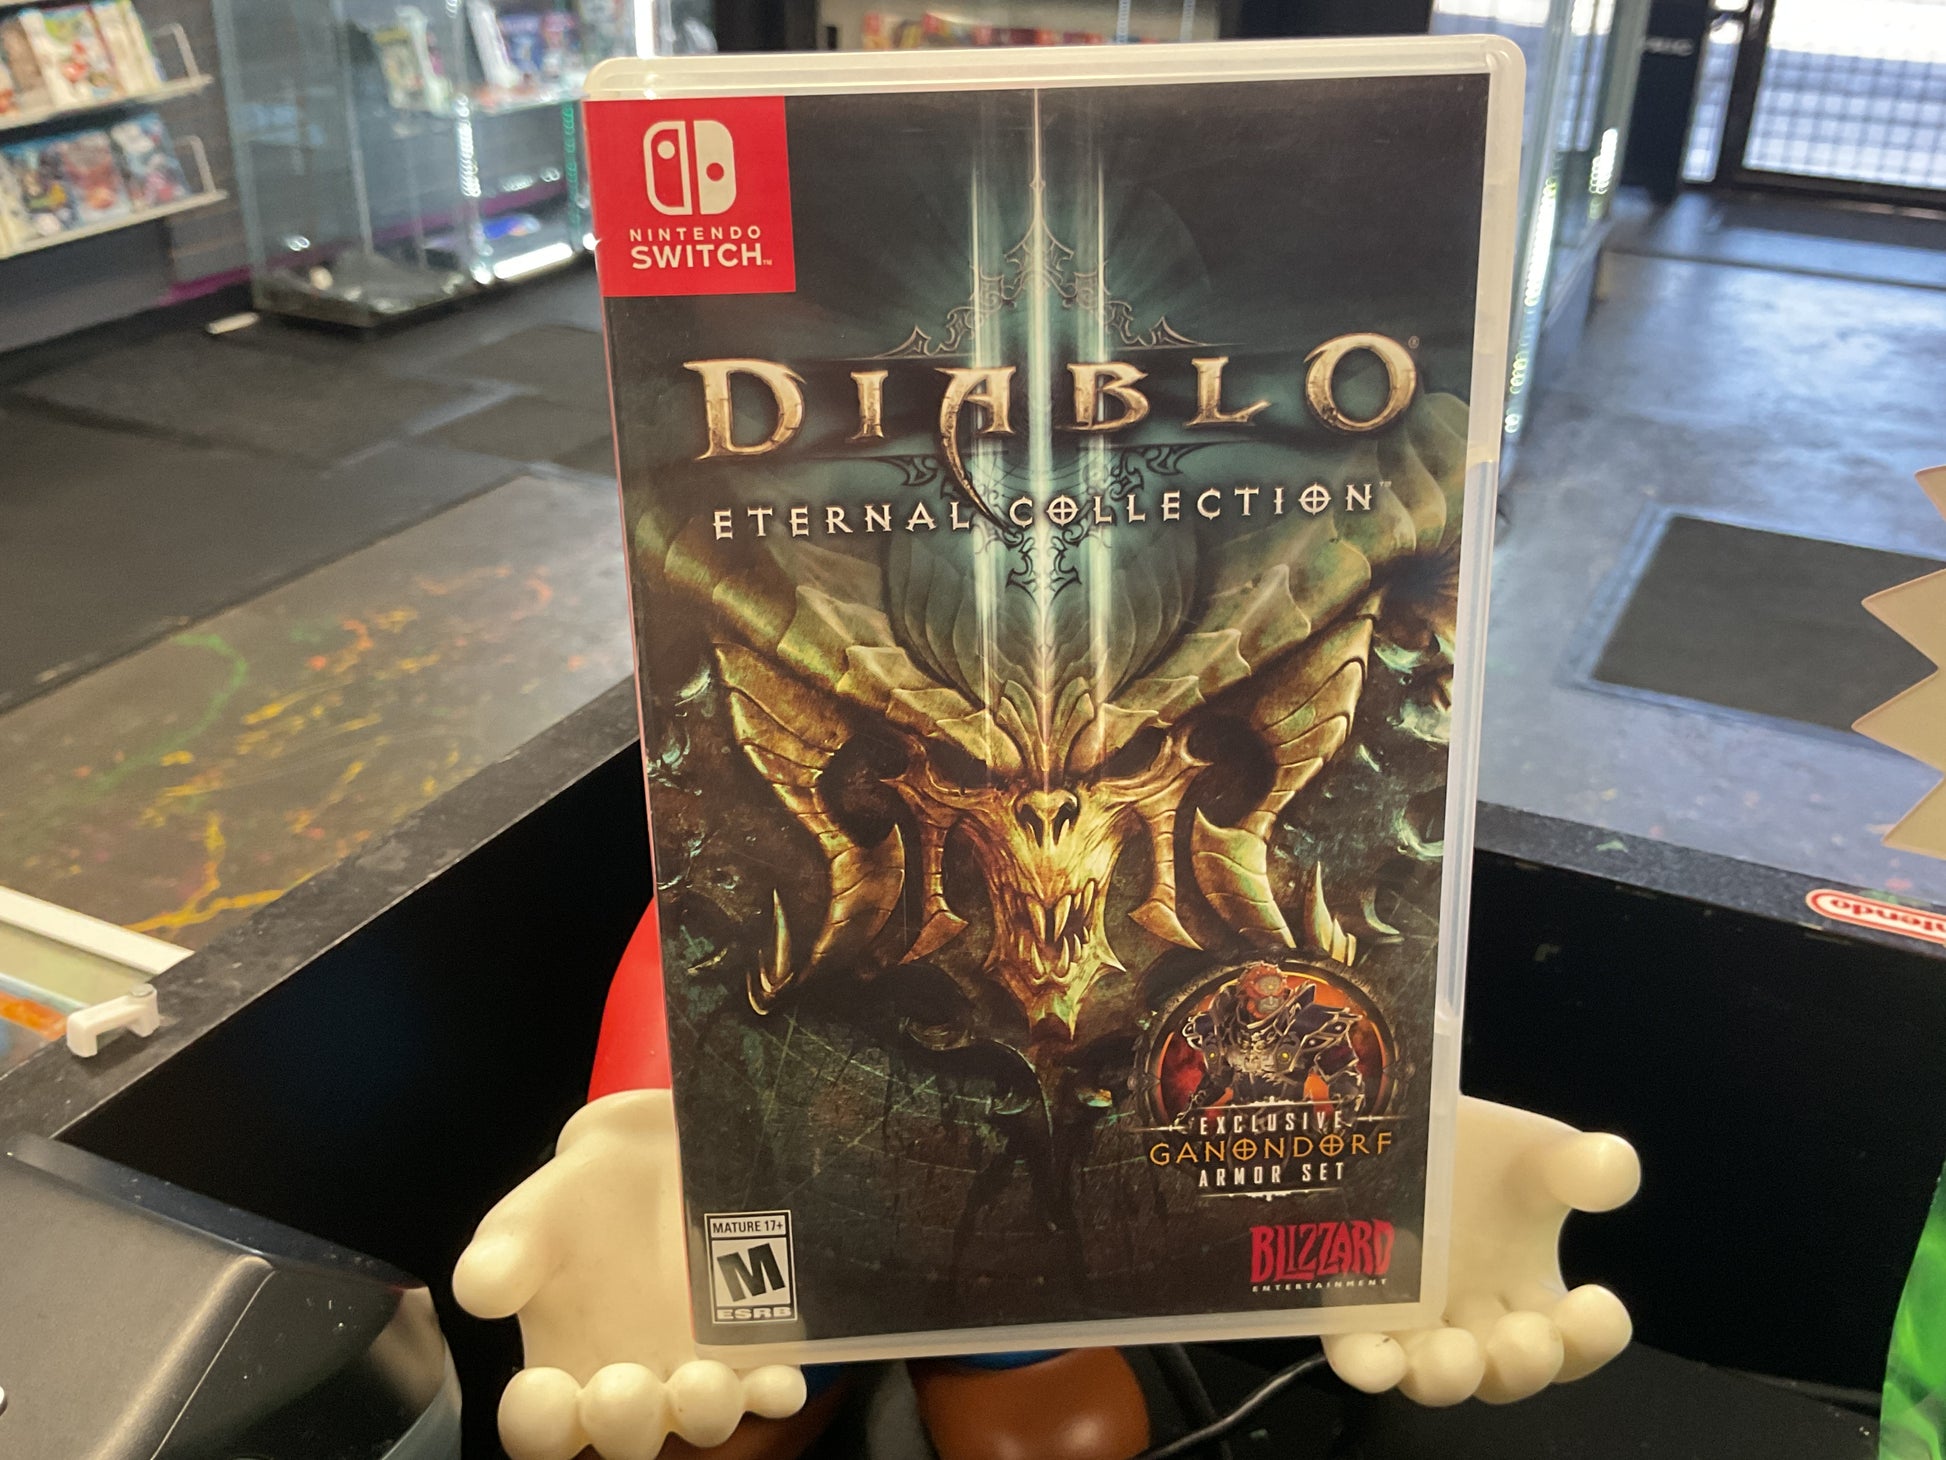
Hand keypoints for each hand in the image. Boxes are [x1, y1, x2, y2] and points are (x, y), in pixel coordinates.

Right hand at [453, 1090, 805, 1458]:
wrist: (651, 1155)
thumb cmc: (577, 1203)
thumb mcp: (530, 1217)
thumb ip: (504, 1253)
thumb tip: (481, 1288)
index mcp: (558, 1375)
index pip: (541, 1427)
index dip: (540, 1424)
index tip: (544, 1391)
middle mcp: (630, 1389)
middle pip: (626, 1435)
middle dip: (625, 1423)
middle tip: (623, 1391)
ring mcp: (696, 1373)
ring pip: (702, 1418)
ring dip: (704, 1411)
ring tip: (700, 1383)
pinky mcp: (754, 1349)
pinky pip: (770, 1384)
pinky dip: (775, 1387)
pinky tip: (778, 1377)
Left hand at [1324, 1095, 1639, 1406]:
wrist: (1400, 1125)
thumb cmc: (1485, 1155)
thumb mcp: (1539, 1153)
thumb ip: (1581, 1165)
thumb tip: (1612, 1165)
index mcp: (1535, 1297)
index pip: (1578, 1338)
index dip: (1592, 1333)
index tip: (1599, 1300)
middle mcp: (1478, 1325)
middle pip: (1507, 1370)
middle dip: (1523, 1363)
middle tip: (1531, 1339)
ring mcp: (1415, 1323)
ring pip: (1434, 1373)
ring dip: (1448, 1374)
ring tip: (1456, 1356)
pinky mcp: (1353, 1311)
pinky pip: (1357, 1352)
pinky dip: (1367, 1363)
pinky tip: (1372, 1359)